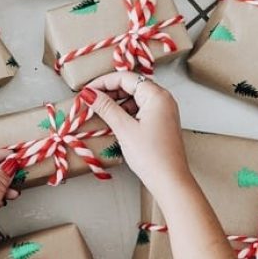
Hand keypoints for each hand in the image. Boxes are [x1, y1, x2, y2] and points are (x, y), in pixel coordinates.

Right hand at [80, 72, 190, 192]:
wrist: (170, 180)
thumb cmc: (151, 155)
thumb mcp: (124, 129)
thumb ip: (106, 108)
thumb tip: (89, 94)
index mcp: (157, 95)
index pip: (126, 78)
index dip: (103, 82)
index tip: (86, 91)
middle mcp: (163, 99)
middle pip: (131, 85)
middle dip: (109, 92)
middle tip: (90, 101)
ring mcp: (163, 111)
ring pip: (134, 98)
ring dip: (116, 103)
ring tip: (99, 113)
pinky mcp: (160, 122)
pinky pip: (139, 110)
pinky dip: (125, 113)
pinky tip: (113, 122)